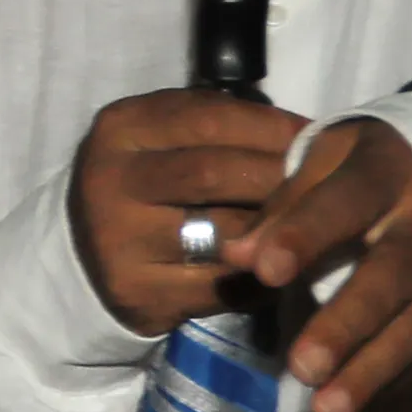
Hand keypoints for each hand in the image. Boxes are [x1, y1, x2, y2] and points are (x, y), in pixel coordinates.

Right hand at [68, 90, 305, 338]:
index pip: (209, 118)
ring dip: (277, 233)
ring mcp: (118, 241)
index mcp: (120, 128)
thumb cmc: (150, 183)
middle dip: (279, 179)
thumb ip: (223, 128)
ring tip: (309, 227)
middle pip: (215, 174)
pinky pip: (222, 286)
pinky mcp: (138, 293)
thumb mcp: (168, 138)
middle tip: (325, 188)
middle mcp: (109, 180)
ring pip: (224, 235)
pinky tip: (276, 266)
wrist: (87, 256)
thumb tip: (310, 135)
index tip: (317, 137)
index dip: (272, 128)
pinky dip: (260, 277)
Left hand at [244, 117, 411, 411]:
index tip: (264, 270)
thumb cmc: (370, 167)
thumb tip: (234, 253)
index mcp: (385, 172)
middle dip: (347, 324)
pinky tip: (356, 404)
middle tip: (301, 368)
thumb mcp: (329, 159)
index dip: (305, 233)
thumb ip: (284, 205)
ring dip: (372, 370)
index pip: (344, 201)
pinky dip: (394, 377)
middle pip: (391, 274)